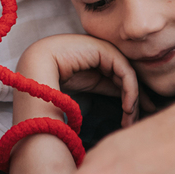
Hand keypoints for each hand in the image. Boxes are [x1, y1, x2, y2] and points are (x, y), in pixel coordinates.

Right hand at [19, 34, 138, 125]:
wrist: (39, 63)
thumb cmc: (58, 75)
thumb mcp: (89, 85)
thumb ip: (107, 88)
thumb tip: (126, 104)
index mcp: (101, 60)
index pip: (123, 80)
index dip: (132, 100)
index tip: (133, 120)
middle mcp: (106, 53)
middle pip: (128, 79)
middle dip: (136, 102)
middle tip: (135, 123)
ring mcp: (107, 50)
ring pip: (129, 77)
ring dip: (133, 100)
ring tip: (129, 119)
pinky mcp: (107, 50)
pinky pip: (126, 72)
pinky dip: (130, 91)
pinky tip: (127, 107)